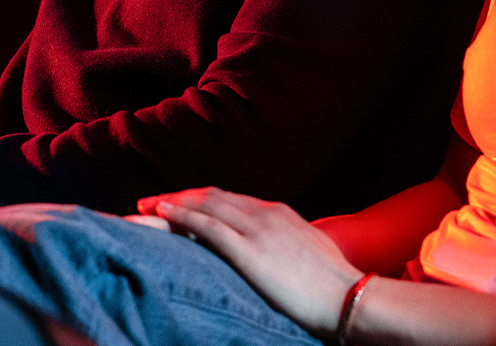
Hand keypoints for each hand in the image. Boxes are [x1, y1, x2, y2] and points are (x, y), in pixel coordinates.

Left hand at [140, 188, 363, 338]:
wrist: (349, 298)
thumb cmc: (334, 283)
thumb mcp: (309, 250)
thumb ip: (288, 240)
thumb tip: (279, 245)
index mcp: (278, 213)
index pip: (229, 199)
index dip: (200, 199)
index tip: (180, 201)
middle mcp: (264, 213)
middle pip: (211, 196)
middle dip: (179, 196)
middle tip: (152, 200)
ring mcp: (256, 229)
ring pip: (203, 205)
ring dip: (171, 202)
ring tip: (147, 205)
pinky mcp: (248, 249)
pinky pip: (206, 225)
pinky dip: (180, 215)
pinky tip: (161, 213)